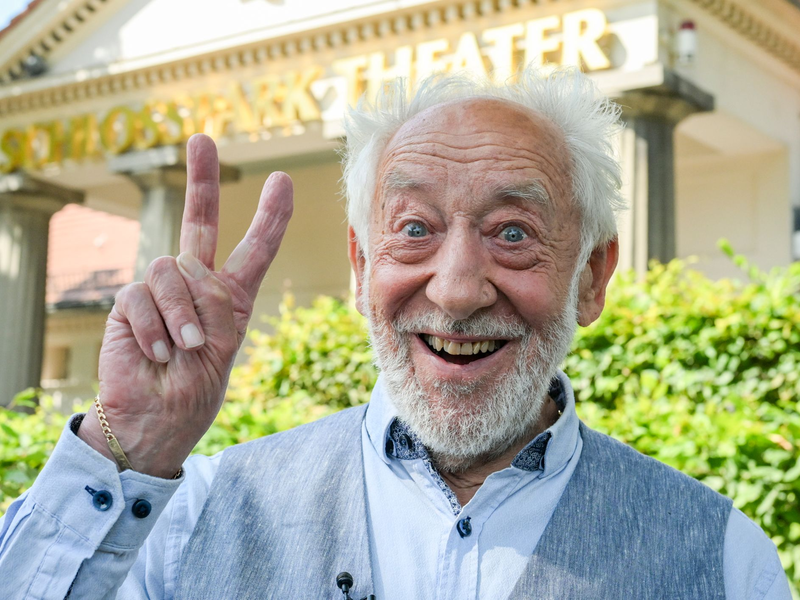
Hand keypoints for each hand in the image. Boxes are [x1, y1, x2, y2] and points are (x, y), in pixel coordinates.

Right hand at [78, 134, 292, 477]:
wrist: (156, 421)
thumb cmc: (196, 389)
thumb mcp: (224, 345)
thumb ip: (213, 301)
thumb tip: (181, 270)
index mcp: (229, 296)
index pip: (254, 249)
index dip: (268, 216)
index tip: (281, 180)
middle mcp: (195, 285)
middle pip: (199, 222)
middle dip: (201, 180)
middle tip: (202, 138)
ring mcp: (160, 292)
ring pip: (173, 270)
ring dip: (182, 315)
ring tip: (183, 350)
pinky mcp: (128, 304)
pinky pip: (142, 296)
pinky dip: (154, 328)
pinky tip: (156, 352)